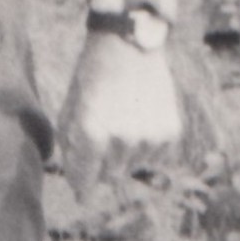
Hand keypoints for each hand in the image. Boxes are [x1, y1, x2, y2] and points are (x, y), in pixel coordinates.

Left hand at [56, 30, 182, 201]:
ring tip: (122, 120)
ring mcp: (148, 137)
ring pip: (132, 166)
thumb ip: (72, 152)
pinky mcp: (170, 133)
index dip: (81, 187)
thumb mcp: (69, 114)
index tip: (82, 194)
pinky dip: (147, 146)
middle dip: (102, 164)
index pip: (84, 181)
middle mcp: (121, 140)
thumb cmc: (90, 80)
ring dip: (125, 153)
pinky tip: (142, 121)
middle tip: (102, 137)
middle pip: (109, 177)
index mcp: (90, 135)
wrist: (126, 47)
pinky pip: (156, 158)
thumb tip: (80, 188)